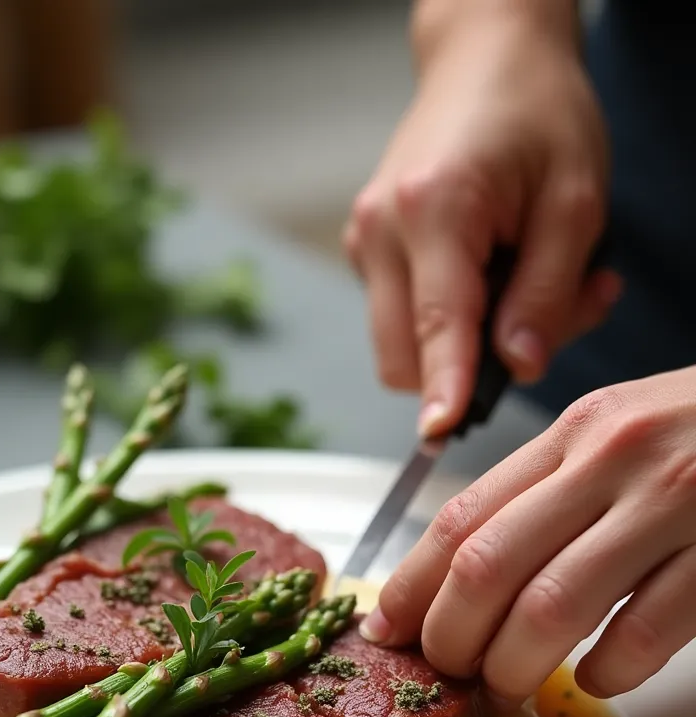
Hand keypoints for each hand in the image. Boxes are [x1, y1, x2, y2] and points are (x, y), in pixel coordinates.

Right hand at [343, 2, 620, 436]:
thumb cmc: (536, 112)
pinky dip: (449, 323)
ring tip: (531, 289)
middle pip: (405, 358)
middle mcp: (382, 230)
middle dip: (470, 371)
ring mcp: (366, 241)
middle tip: (548, 324)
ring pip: (402, 347)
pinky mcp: (369, 250)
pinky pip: (402, 320)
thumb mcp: (575, 202)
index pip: (435, 326)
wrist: (487, 55)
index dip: (443, 389)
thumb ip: (547, 295)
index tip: (440, 436)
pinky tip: (496, 276)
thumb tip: (519, 368)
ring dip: (464, 348)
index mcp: (434, 210)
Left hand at [361, 369, 695, 701]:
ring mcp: (674, 504)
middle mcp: (615, 460)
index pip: (462, 516)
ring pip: (553, 607)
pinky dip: (608, 672)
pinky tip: (601, 678)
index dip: (410, 585)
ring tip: (510, 686)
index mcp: (578, 432)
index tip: (386, 631)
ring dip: (516, 665)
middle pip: (488, 567)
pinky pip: (644, 632)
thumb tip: (461, 571)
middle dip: (451, 639)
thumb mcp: (620, 433)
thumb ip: (548, 486)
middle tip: (449, 674)